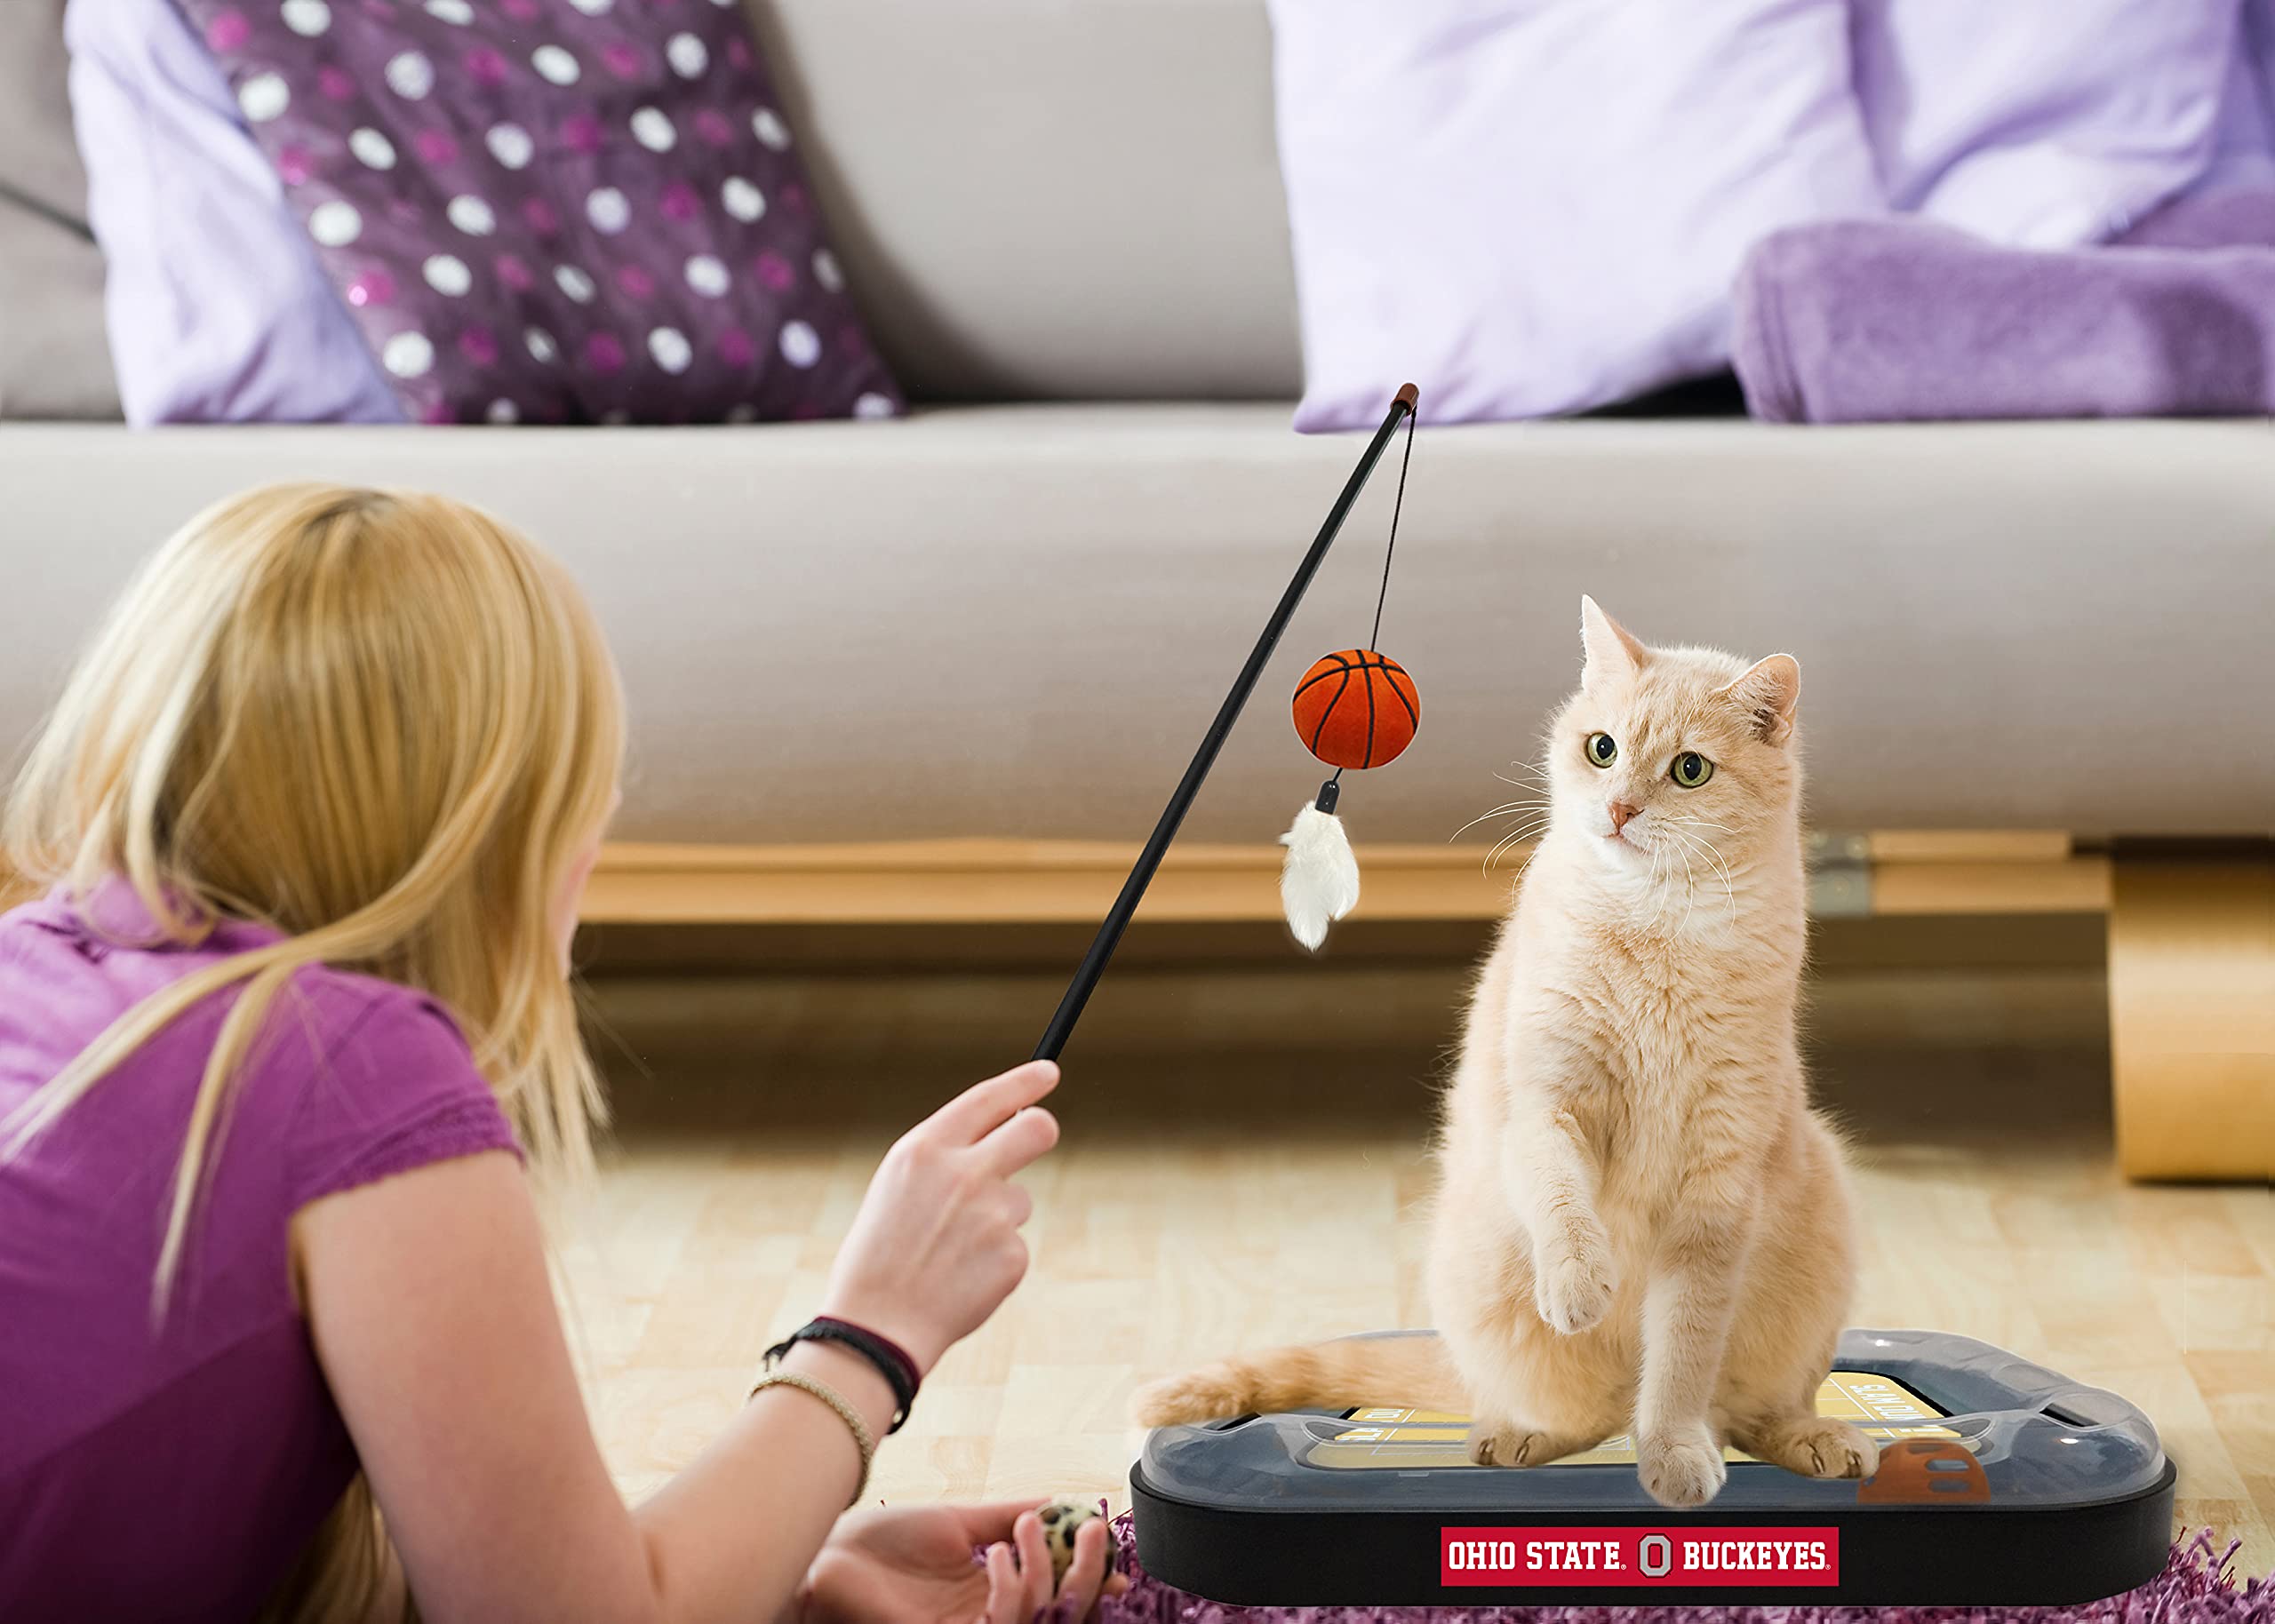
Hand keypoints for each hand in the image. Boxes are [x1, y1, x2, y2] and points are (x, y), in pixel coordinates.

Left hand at [798, 1501, 1125, 1623]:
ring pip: (1038, 1615)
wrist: (830, 1552)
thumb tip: (1062, 1502)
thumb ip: (1010, 1514)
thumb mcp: (959, 1520)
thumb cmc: (883, 1540)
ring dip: (1045, 1568)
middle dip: (1088, 1575)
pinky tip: (996, 1552)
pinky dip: (1012, 1585)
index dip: (1090, 1581)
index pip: (1055, 1596)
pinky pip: (1002, 1622)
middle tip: (1096, 1534)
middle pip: (1059, 1612)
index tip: (1116, 1555)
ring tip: (1025, 1529)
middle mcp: (986, 1616)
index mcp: (992, 1592)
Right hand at [822, 1061, 1060, 1374]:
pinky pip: (1014, 1245)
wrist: (876, 1328)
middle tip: (1039, 1134)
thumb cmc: (879, 1257)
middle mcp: (963, 1173)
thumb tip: (1000, 1136)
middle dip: (1042, 1128)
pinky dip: (995, 1262)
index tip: (1048, 1072)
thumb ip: (945, 1158)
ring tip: (952, 1253)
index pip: (988, 1098)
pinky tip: (961, 1280)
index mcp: (924, 1150)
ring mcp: (992, 1214)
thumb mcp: (897, 1188)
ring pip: (1018, 1200)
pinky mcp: (1011, 1254)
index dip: (1024, 1081)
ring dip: (997, 1219)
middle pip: (1037, 1129)